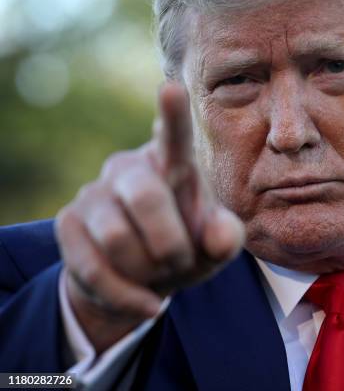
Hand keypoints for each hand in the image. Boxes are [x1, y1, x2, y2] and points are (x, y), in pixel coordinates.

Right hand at [55, 83, 244, 351]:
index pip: (175, 138)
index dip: (173, 115)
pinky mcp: (68, 224)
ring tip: (159, 273)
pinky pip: (94, 269)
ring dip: (148, 270)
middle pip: (147, 198)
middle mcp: (129, 168)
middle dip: (171, 245)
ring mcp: (94, 193)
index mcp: (173, 165)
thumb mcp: (216, 248)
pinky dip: (127, 296)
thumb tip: (219, 233)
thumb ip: (227, 238)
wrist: (143, 278)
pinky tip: (146, 302)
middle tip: (180, 261)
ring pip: (118, 238)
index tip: (172, 88)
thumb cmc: (187, 249)